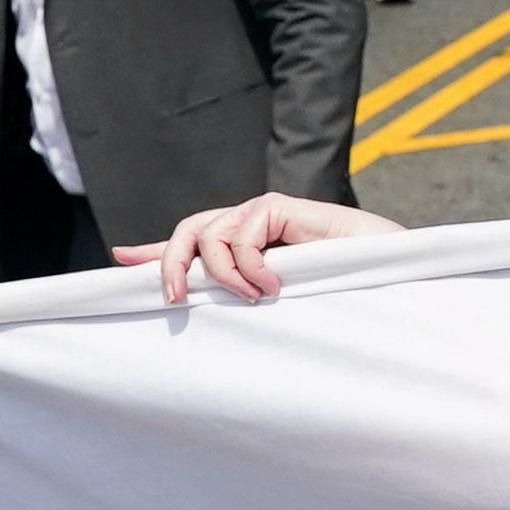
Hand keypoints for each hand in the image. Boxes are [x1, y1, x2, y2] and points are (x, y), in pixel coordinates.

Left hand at [117, 189, 402, 304]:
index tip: (120, 259)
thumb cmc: (343, 295)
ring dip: (223, 275)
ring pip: (208, 234)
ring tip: (258, 298)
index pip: (193, 242)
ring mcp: (265, 213)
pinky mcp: (279, 207)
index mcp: (248, 246)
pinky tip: (275, 285)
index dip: (157, 251)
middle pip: (188, 231)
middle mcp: (251, 225)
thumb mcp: (276, 301)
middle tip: (174, 300)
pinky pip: (240, 235)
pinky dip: (249, 266)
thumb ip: (238, 294)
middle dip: (169, 263)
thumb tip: (189, 302)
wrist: (389, 278)